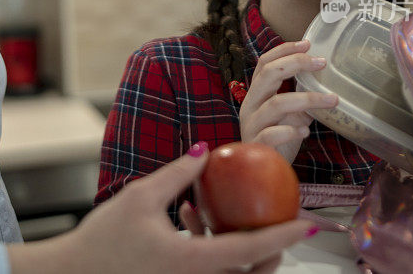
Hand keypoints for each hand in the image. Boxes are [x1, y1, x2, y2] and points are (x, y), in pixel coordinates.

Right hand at [8, 143, 315, 273]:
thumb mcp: (141, 198)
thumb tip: (207, 150)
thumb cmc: (103, 240)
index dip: (284, 236)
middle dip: (271, 248)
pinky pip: (210, 271)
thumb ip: (179, 174)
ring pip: (233, 273)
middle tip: (278, 217)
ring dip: (241, 247)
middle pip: (251, 271)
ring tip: (222, 211)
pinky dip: (214, 248)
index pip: (251, 250)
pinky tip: (191, 216)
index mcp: (192, 263)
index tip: (309, 223)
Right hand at [239, 40, 337, 162]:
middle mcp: (250, 105)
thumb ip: (299, 100)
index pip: (264, 63)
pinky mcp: (257, 145)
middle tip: (322, 63)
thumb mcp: (289, 116)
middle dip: (296, 64)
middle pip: (268, 74)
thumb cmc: (276, 141)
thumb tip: (324, 83)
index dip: (284, 50)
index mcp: (256, 94)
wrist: (259, 174)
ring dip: (307, 99)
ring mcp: (252, 125)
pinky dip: (292, 130)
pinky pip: (273, 133)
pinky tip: (306, 132)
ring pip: (277, 104)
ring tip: (331, 100)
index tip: (308, 43)